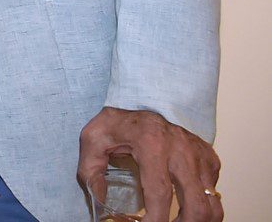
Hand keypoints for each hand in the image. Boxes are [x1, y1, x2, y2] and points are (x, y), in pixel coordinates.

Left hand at [78, 106, 221, 221]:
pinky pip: (213, 189)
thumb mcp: (94, 138)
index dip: (155, 219)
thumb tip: (99, 200)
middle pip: (195, 204)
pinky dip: (204, 202)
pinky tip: (186, 203)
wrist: (146, 95)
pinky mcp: (209, 156)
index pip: (159, 193)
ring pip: (212, 201)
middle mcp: (181, 150)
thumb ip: (90, 170)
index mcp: (151, 145)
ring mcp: (198, 154)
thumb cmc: (120, 119)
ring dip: (198, 220)